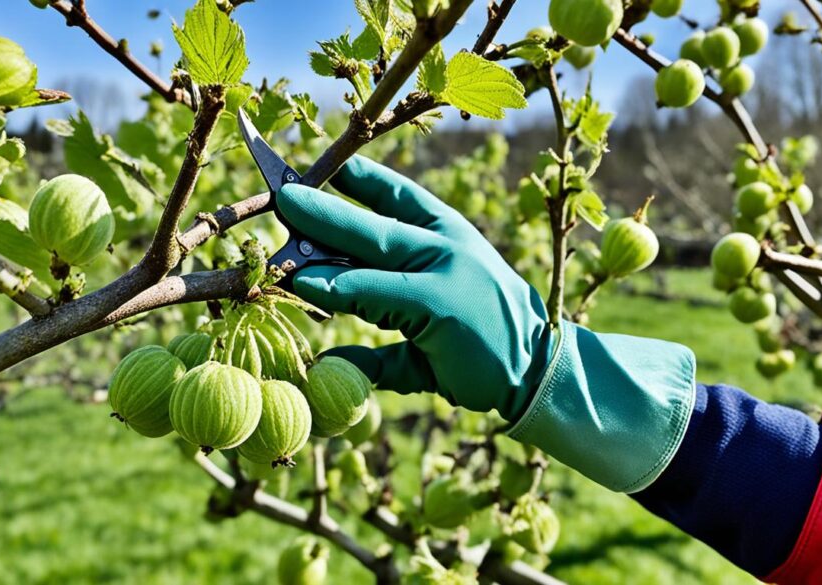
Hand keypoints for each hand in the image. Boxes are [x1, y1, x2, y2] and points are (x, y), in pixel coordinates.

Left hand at [277, 156, 550, 421]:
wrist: (539, 368)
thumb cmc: (485, 340)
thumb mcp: (436, 313)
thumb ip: (385, 323)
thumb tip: (332, 353)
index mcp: (449, 234)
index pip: (399, 195)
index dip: (361, 178)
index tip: (326, 166)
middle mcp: (446, 244)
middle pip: (375, 221)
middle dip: (324, 207)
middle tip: (283, 196)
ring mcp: (445, 270)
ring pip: (374, 248)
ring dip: (323, 240)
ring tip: (282, 237)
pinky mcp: (439, 304)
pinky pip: (378, 293)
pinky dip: (341, 288)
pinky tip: (309, 284)